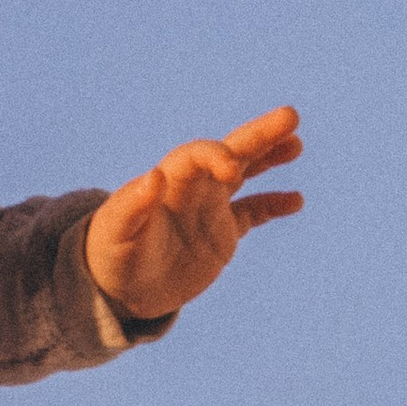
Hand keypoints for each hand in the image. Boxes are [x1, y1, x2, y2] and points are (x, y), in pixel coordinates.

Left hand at [84, 105, 303, 318]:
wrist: (119, 289)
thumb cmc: (111, 256)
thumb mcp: (116, 233)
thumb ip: (131, 205)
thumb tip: (153, 176)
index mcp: (170, 180)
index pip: (198, 155)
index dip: (217, 155)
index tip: (233, 170)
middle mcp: (194, 187)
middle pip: (231, 151)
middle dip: (259, 135)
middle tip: (290, 116)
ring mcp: (210, 208)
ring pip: (247, 173)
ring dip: (270, 157)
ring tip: (295, 144)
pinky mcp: (222, 234)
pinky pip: (254, 212)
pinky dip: (274, 204)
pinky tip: (296, 200)